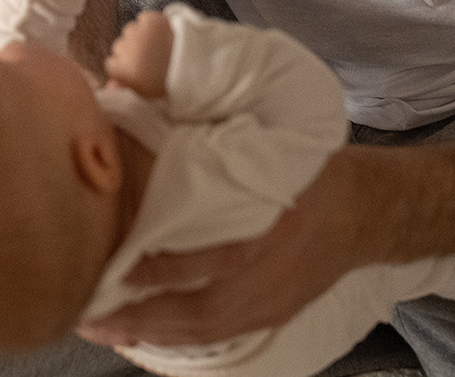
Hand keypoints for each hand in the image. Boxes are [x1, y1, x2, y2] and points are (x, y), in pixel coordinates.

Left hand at [79, 149, 371, 348]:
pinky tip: (141, 331)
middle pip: (205, 310)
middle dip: (144, 316)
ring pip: (207, 329)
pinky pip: (219, 335)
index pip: (219, 258)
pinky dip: (176, 336)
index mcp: (273, 224)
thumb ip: (218, 152)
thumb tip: (148, 118)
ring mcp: (274, 301)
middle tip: (89, 313)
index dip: (169, 268)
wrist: (365, 210)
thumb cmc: (306, 168)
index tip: (119, 264)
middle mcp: (272, 272)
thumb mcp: (269, 148)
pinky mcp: (273, 314)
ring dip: (151, 331)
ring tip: (101, 326)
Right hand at [105, 10, 173, 98]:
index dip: (122, 67)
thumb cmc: (172, 83)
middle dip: (129, 51)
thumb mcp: (147, 94)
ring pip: (129, 31)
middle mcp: (128, 50)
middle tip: (146, 57)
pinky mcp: (151, 20)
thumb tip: (109, 88)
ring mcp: (139, 33)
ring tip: (154, 45)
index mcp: (125, 71)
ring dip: (138, 36)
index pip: (111, 64)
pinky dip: (149, 24)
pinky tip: (159, 33)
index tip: (133, 69)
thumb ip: (125, 89)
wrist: (200, 64)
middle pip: (118, 46)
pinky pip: (143, 19)